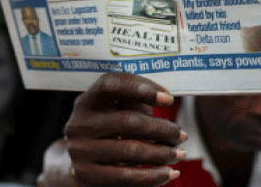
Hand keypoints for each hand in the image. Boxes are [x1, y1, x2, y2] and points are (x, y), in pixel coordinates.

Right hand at [64, 73, 186, 186]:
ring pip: (132, 150)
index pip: (111, 84)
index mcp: (86, 101)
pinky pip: (128, 177)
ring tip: (180, 154)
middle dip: (162, 128)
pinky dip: (154, 176)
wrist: (80, 166)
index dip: (141, 88)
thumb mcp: (113, 113)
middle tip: (181, 135)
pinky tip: (170, 173)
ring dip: (163, 153)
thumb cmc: (107, 132)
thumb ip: (132, 103)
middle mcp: (79, 124)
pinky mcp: (87, 175)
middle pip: (128, 121)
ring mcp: (80, 151)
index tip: (169, 99)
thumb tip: (165, 98)